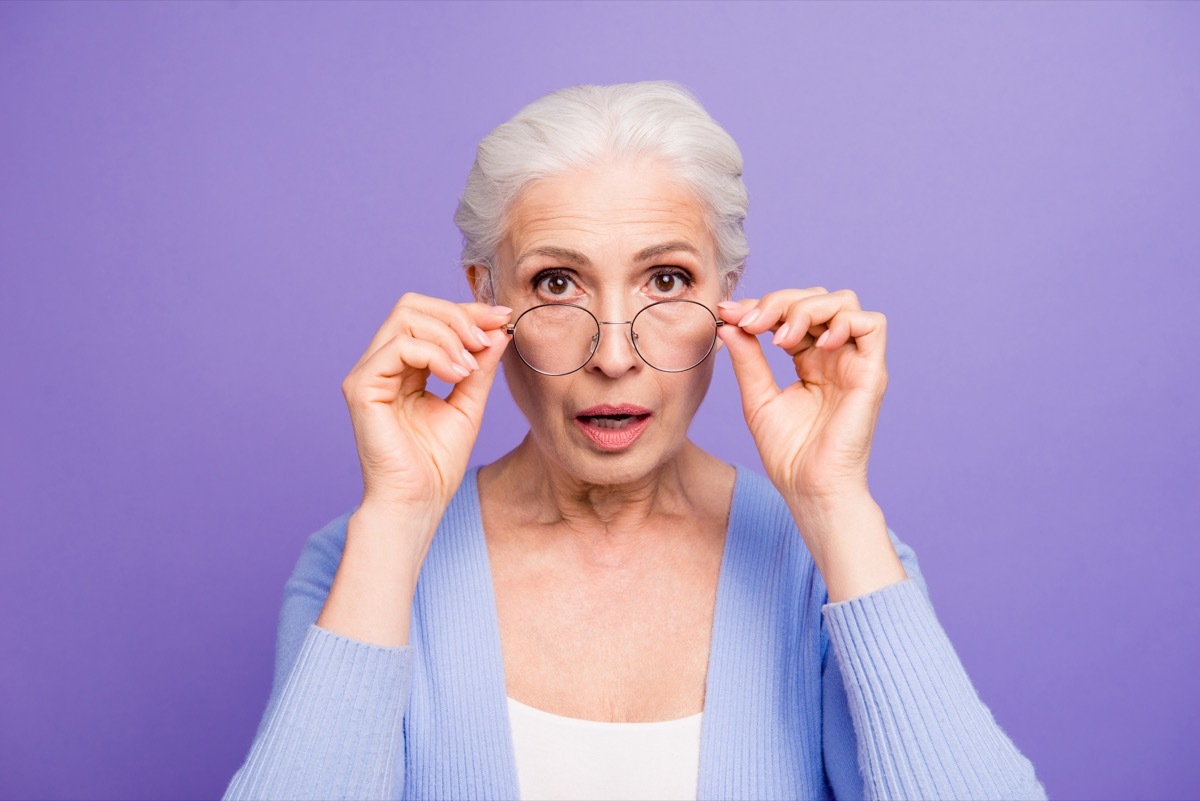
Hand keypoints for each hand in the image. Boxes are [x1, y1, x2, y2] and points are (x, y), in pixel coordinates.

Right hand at [341, 293, 511, 528]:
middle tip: (486, 340)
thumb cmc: (436, 462)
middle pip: (412, 306)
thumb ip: (480, 366)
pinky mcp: (361, 387)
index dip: (466, 311)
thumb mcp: (469, 403)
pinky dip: (435, 353)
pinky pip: (399, 347)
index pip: (428, 317)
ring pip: (405, 318)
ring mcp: (368, 373)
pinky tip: (455, 376)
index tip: (503, 317)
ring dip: (449, 335)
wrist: (418, 501)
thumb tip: (498, 329)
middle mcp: (381, 364)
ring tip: (470, 369)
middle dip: (457, 315)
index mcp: (403, 366)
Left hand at [716, 288, 887, 512]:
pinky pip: (872, 325)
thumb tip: (728, 320)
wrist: (809, 488)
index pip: (790, 312)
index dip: (762, 305)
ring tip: (781, 338)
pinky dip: (843, 321)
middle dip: (779, 301)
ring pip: (843, 302)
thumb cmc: (788, 453)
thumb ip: (747, 358)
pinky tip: (815, 344)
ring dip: (806, 308)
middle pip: (816, 298)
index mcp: (808, 359)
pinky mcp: (872, 373)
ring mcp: (854, 362)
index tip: (729, 312)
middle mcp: (834, 355)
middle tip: (751, 322)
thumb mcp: (757, 397)